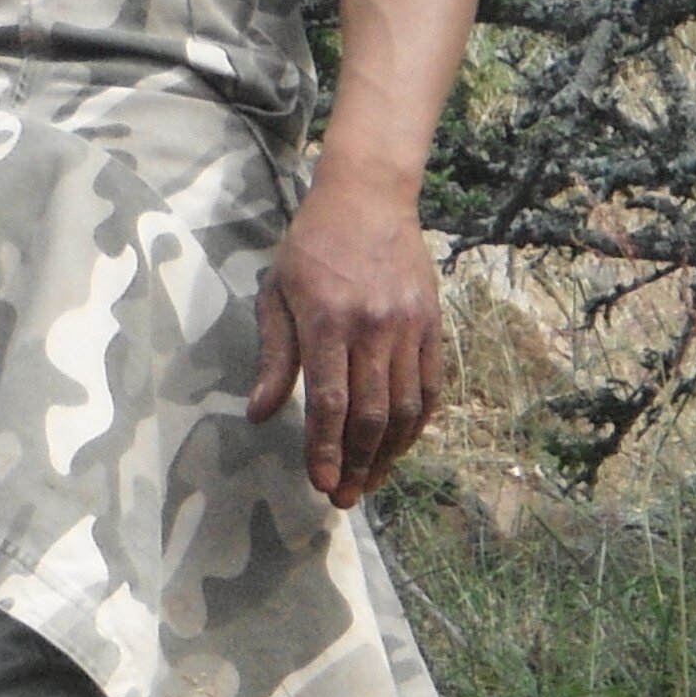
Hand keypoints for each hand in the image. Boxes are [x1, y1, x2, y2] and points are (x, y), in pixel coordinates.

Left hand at [248, 162, 448, 508]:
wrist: (368, 199)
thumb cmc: (310, 248)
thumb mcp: (276, 295)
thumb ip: (274, 357)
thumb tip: (262, 415)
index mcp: (328, 321)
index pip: (330, 402)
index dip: (326, 449)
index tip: (321, 483)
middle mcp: (374, 328)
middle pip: (371, 414)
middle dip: (357, 463)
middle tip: (344, 497)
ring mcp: (409, 327)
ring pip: (407, 407)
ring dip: (389, 453)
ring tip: (369, 482)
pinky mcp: (433, 324)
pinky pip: (431, 386)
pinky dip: (417, 423)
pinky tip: (399, 446)